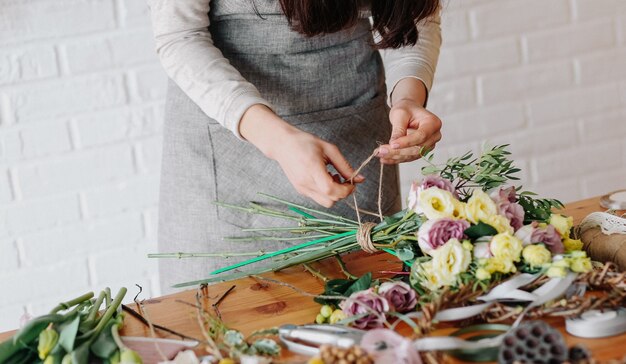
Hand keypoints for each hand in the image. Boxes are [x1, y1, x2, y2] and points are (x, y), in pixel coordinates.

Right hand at [239, 104, 363, 207]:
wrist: (283, 145)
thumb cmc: (305, 142)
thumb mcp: (329, 149)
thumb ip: (345, 166)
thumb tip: (359, 179)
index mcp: (312, 169)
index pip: (331, 190)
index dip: (346, 190)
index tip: (351, 183)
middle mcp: (306, 183)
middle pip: (330, 200)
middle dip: (342, 192)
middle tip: (343, 179)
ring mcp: (302, 189)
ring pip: (325, 203)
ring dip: (334, 194)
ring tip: (332, 177)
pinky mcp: (300, 190)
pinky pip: (318, 198)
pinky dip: (325, 192)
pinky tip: (323, 178)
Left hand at [378, 98, 441, 163]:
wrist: (409, 111)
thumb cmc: (406, 109)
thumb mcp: (400, 114)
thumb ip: (398, 129)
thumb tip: (393, 145)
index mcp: (433, 123)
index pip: (421, 136)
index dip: (407, 142)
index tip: (392, 144)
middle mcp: (434, 136)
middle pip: (417, 148)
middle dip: (398, 151)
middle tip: (380, 151)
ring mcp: (429, 145)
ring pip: (412, 155)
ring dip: (395, 157)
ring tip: (379, 154)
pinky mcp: (421, 151)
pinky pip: (408, 158)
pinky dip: (395, 159)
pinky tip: (384, 159)